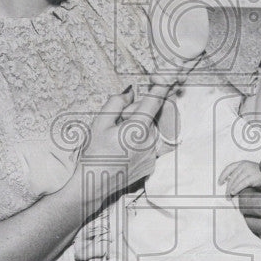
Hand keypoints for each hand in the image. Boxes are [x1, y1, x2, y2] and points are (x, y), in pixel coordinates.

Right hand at [76, 86, 165, 215]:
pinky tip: (124, 150)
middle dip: (137, 113)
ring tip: (119, 140)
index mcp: (137, 129)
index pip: (154, 102)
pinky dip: (140, 142)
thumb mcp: (99, 123)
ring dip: (138, 128)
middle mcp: (149, 142)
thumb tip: (130, 92)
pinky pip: (150, 144)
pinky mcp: (151, 164)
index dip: (160, 87)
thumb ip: (116, 103)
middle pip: (150, 116)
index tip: (165, 77)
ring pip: (150, 130)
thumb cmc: (94, 153)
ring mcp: (152, 154)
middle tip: (118, 122)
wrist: (94, 183)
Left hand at [218, 159, 260, 196]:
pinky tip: (234, 193)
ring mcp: (248, 170)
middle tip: (226, 195)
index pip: (229, 168)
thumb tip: (231, 187)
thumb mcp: (249, 172)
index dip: (223, 175)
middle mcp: (244, 165)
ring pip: (235, 181)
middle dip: (227, 187)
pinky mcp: (252, 177)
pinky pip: (241, 184)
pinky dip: (236, 189)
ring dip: (231, 190)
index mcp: (242, 163)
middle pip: (232, 177)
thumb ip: (240, 177)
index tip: (220, 182)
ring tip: (229, 197)